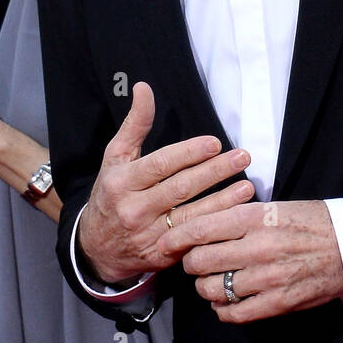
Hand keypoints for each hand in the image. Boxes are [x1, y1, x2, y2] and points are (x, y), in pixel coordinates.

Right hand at [78, 81, 255, 284]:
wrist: (96, 248)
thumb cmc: (111, 193)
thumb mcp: (115, 158)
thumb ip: (135, 124)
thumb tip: (144, 88)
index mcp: (122, 182)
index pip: (160, 165)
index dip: (189, 154)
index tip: (214, 143)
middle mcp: (134, 210)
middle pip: (180, 189)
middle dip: (214, 172)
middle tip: (241, 157)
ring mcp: (149, 235)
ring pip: (191, 216)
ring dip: (223, 201)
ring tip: (247, 186)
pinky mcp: (163, 255)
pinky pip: (194, 239)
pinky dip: (217, 227)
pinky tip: (237, 216)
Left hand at [165, 198, 342, 322]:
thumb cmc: (312, 222)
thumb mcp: (275, 207)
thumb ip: (240, 216)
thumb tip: (203, 224)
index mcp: (255, 218)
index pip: (201, 229)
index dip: (177, 237)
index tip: (167, 242)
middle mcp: (257, 248)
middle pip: (200, 262)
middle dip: (191, 263)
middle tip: (194, 262)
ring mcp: (267, 278)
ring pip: (213, 290)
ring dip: (205, 288)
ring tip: (210, 282)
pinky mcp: (277, 303)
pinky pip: (235, 313)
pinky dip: (223, 310)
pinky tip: (226, 302)